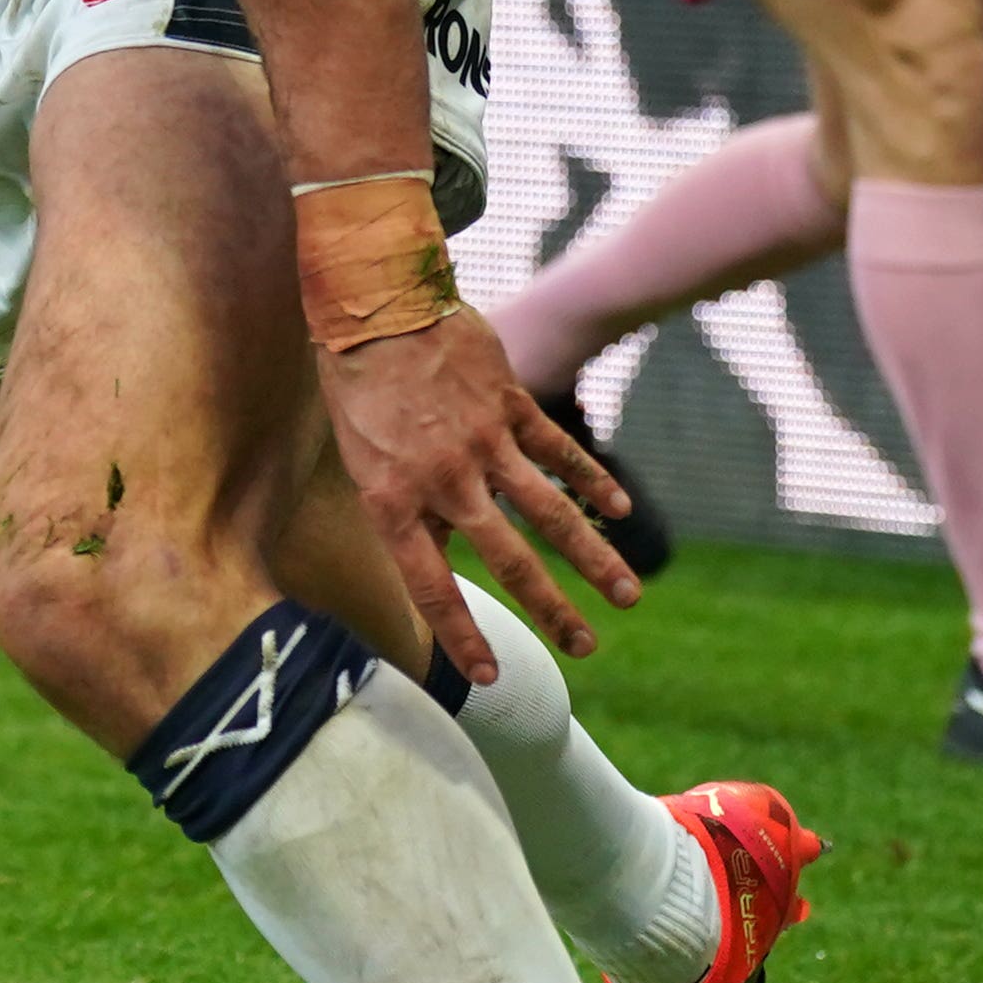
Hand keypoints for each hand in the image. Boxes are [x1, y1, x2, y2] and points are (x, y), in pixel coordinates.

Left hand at [320, 306, 640, 682]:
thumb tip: (443, 549)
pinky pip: (559, 453)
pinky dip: (594, 483)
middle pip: (508, 561)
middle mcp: (443, 481)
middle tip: (585, 650)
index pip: (431, 587)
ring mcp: (482, 444)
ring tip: (626, 598)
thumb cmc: (356, 386)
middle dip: (551, 612)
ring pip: (549, 514)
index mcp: (393, 501)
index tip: (489, 676)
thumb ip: (406, 506)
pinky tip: (620, 512)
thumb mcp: (361, 458)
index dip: (461, 636)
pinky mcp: (510, 407)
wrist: (373, 306)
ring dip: (593, 559)